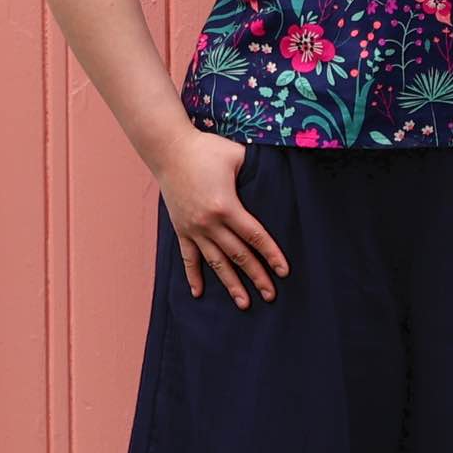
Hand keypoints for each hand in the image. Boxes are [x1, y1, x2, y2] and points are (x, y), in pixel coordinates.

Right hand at [157, 131, 289, 308]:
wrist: (168, 150)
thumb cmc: (206, 149)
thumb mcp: (237, 155)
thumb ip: (257, 169)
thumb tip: (277, 176)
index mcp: (226, 206)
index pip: (255, 236)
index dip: (271, 254)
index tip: (283, 271)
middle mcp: (209, 223)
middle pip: (238, 255)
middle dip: (257, 276)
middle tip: (271, 296)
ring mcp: (193, 228)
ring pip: (216, 262)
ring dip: (230, 284)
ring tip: (244, 303)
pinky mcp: (180, 229)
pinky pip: (187, 257)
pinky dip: (193, 276)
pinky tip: (198, 293)